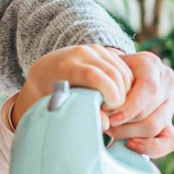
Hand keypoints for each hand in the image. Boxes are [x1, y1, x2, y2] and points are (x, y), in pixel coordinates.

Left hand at [13, 45, 135, 129]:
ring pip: (121, 70)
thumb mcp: (60, 104)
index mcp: (65, 67)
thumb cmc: (51, 93)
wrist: (46, 69)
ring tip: (115, 104)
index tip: (112, 106)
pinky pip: (123, 67)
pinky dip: (126, 83)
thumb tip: (106, 123)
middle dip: (120, 94)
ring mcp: (93, 50)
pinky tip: (119, 95)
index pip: (92, 75)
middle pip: (112, 72)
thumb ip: (81, 114)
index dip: (108, 91)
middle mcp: (80, 54)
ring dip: (125, 89)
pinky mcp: (103, 51)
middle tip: (114, 110)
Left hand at [105, 50, 173, 156]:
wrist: (111, 79)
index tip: (109, 116)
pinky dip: (150, 147)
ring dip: (129, 132)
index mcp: (150, 64)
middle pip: (149, 110)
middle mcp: (165, 81)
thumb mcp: (102, 72)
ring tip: (111, 130)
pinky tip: (130, 144)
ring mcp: (170, 102)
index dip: (129, 106)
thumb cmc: (104, 76)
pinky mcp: (171, 122)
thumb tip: (101, 114)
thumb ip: (103, 86)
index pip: (148, 88)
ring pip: (155, 126)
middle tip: (105, 123)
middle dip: (124, 122)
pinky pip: (171, 141)